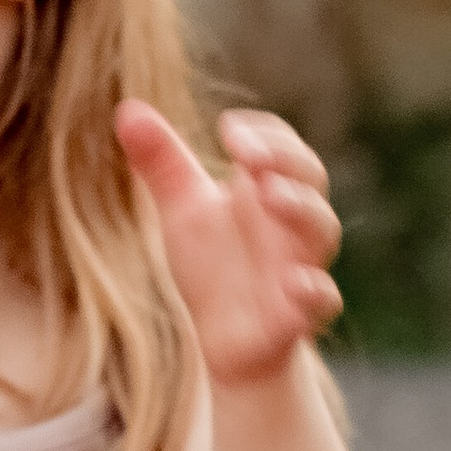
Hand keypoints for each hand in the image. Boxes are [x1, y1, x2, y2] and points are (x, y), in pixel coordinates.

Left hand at [116, 101, 340, 387]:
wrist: (227, 340)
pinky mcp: (300, 313)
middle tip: (245, 154)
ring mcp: (300, 264)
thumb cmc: (213, 267)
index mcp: (265, 188)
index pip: (281, 144)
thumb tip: (127, 109)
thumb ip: (161, 162)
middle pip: (310, 176)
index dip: (263, 133)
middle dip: (284, 159)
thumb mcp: (183, 211)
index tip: (227, 130)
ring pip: (322, 229)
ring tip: (270, 194)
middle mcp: (291, 220)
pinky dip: (316, 290)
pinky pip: (323, 299)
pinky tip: (298, 282)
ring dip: (301, 208)